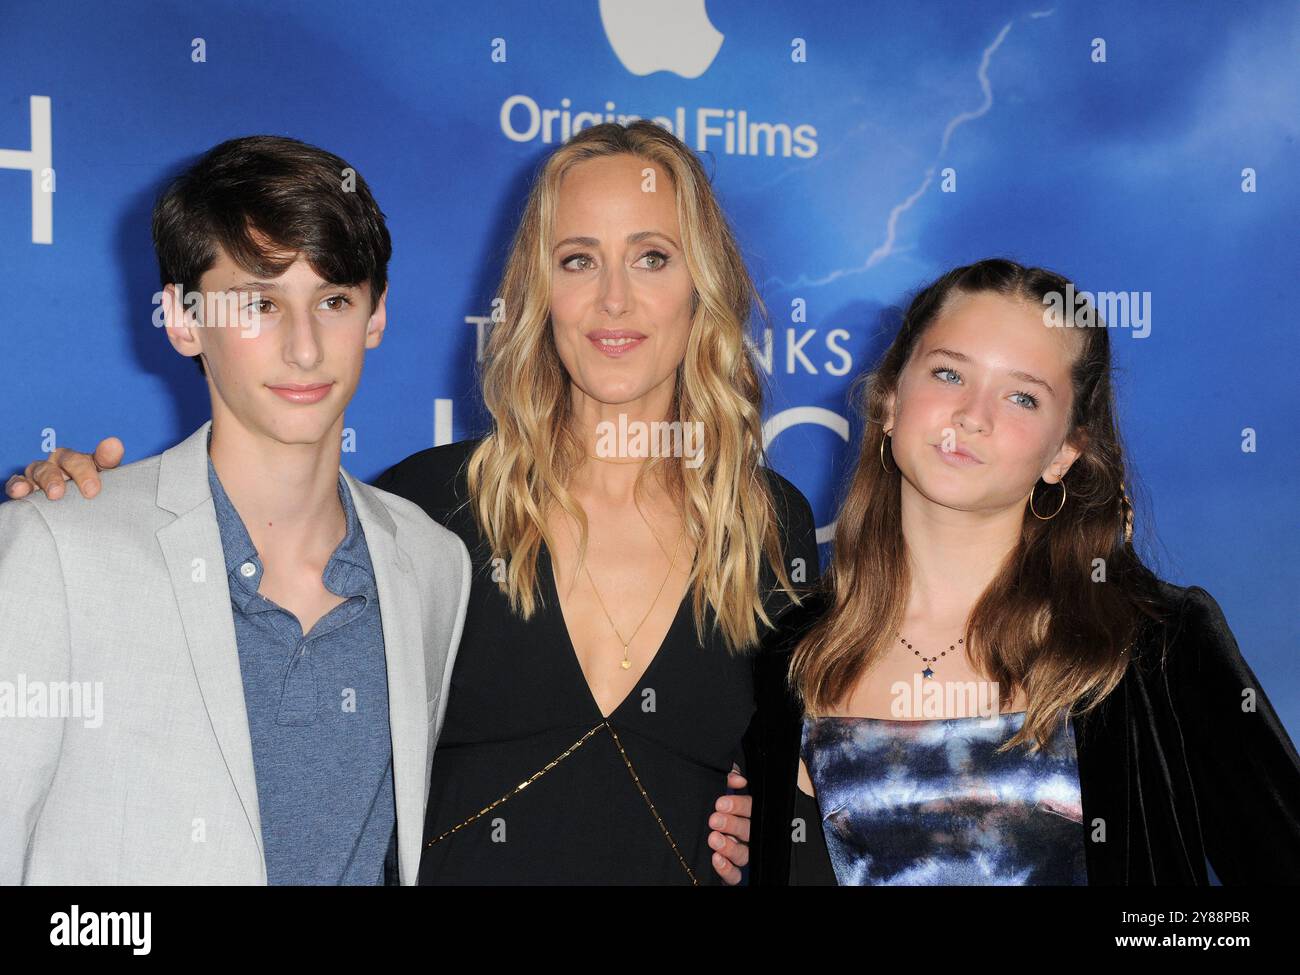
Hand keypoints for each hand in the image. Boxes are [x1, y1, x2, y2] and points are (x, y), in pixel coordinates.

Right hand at [5, 438, 124, 500]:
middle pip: (68, 459)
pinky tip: (21, 491)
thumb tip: (115, 444)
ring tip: (56, 494)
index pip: (95, 456)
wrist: (70, 511)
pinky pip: (18, 482)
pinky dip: (18, 485)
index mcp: (85, 461)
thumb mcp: (106, 483)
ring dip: (49, 480)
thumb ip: (109, 463)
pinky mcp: (25, 486)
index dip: (100, 460)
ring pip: (42, 470)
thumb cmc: (90, 495)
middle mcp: (62, 463)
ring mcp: (42, 473)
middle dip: (79, 473)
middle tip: (90, 492)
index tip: (105, 469)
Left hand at [708, 766, 750, 884]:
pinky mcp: (729, 872)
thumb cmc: (706, 809)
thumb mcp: (714, 789)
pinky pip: (734, 875)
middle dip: (732, 824)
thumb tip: (738, 779)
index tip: (720, 803)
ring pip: (743, 853)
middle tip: (714, 820)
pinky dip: (727, 869)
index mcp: (742, 814)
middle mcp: (742, 835)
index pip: (750, 808)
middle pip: (747, 830)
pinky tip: (716, 859)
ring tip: (713, 839)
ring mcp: (737, 854)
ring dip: (729, 846)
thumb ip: (727, 779)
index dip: (738, 805)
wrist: (683, 839)